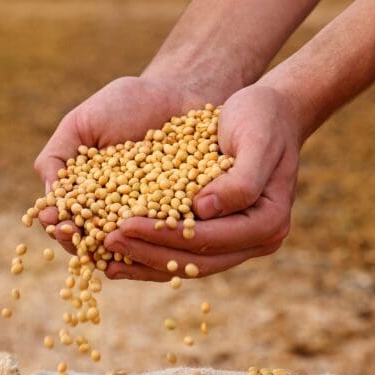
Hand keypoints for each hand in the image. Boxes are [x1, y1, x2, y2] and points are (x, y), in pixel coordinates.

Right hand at [34, 74, 230, 279]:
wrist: (177, 92)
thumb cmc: (124, 105)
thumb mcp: (81, 123)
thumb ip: (57, 157)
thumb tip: (47, 197)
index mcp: (86, 195)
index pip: (67, 219)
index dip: (59, 223)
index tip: (54, 219)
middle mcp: (114, 213)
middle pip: (93, 241)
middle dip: (81, 242)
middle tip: (76, 234)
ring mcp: (147, 217)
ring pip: (129, 246)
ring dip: (116, 250)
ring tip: (109, 240)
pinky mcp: (182, 215)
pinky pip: (169, 236)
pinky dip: (159, 242)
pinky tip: (150, 237)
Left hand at [103, 83, 303, 280]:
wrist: (271, 111)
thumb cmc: (263, 119)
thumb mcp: (257, 141)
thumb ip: (239, 180)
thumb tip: (202, 210)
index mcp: (269, 223)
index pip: (210, 239)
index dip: (166, 235)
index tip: (125, 225)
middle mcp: (255, 240)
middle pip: (196, 259)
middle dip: (148, 252)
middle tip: (107, 241)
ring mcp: (238, 240)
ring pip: (186, 262)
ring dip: (144, 262)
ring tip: (104, 259)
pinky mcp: (218, 230)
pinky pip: (182, 250)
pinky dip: (151, 252)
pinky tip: (118, 254)